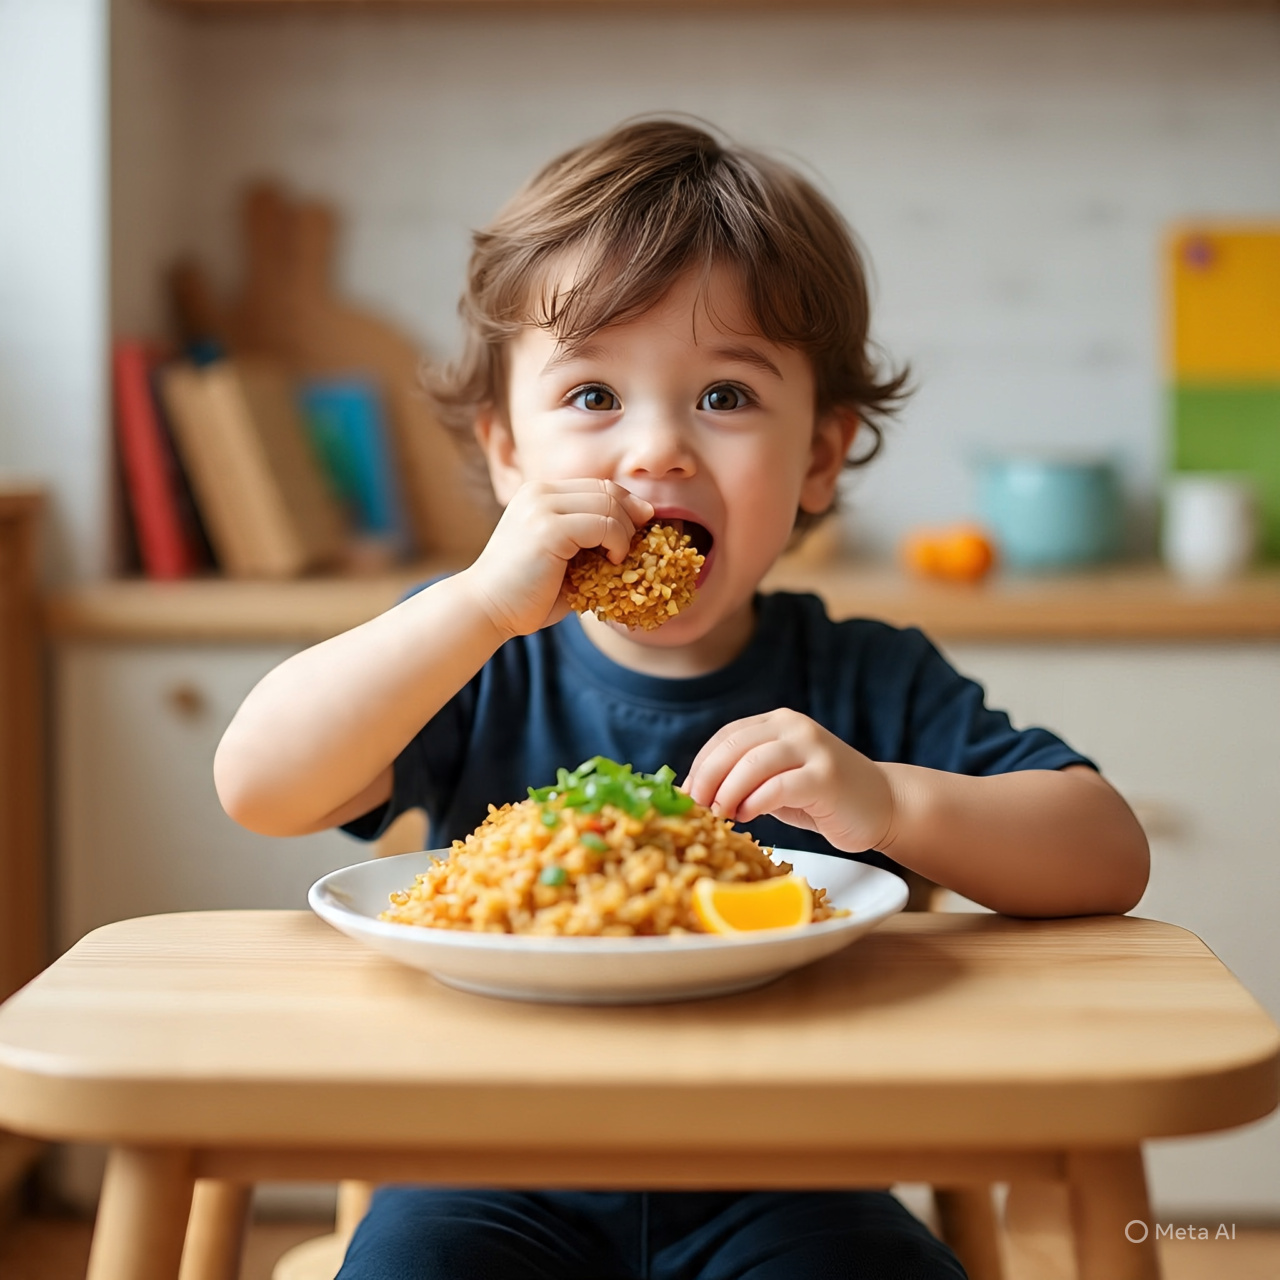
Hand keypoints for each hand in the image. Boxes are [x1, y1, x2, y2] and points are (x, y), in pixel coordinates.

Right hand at [460, 479, 653, 639]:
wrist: (486, 610)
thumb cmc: (526, 593)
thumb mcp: (563, 557)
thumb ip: (590, 540)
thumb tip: (638, 533)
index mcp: (540, 494)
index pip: (598, 486)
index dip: (627, 505)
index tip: (641, 530)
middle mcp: (539, 492)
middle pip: (607, 490)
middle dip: (632, 517)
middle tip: (638, 546)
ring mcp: (541, 507)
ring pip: (609, 505)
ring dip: (625, 533)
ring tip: (620, 559)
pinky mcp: (548, 528)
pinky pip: (603, 525)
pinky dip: (617, 543)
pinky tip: (612, 562)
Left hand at [683, 709, 896, 853]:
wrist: (884, 804)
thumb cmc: (823, 797)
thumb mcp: (778, 779)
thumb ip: (745, 777)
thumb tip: (696, 793)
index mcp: (778, 722)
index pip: (726, 736)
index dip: (700, 765)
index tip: (685, 795)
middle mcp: (794, 727)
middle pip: (733, 747)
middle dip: (706, 779)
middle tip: (695, 808)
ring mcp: (812, 749)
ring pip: (752, 764)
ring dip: (727, 792)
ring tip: (719, 815)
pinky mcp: (826, 777)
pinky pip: (778, 787)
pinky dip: (754, 803)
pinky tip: (746, 816)